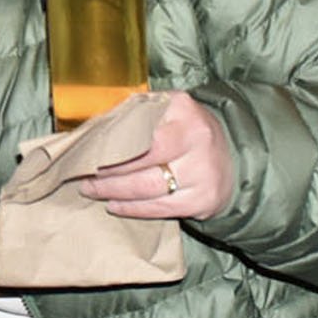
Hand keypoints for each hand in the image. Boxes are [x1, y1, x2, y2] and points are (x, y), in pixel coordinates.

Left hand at [77, 91, 234, 219]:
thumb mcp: (167, 110)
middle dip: (107, 170)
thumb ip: (135, 114)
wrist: (235, 156)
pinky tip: (115, 205)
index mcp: (182, 109)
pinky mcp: (204, 200)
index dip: (110, 142)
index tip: (87, 150)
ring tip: (91, 190)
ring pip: (148, 187)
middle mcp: (196, 138)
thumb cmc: (187, 130)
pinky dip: (133, 209)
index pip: (138, 128)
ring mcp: (203, 172)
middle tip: (83, 175)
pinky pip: (161, 208)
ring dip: (114, 191)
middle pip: (142, 159)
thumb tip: (92, 128)